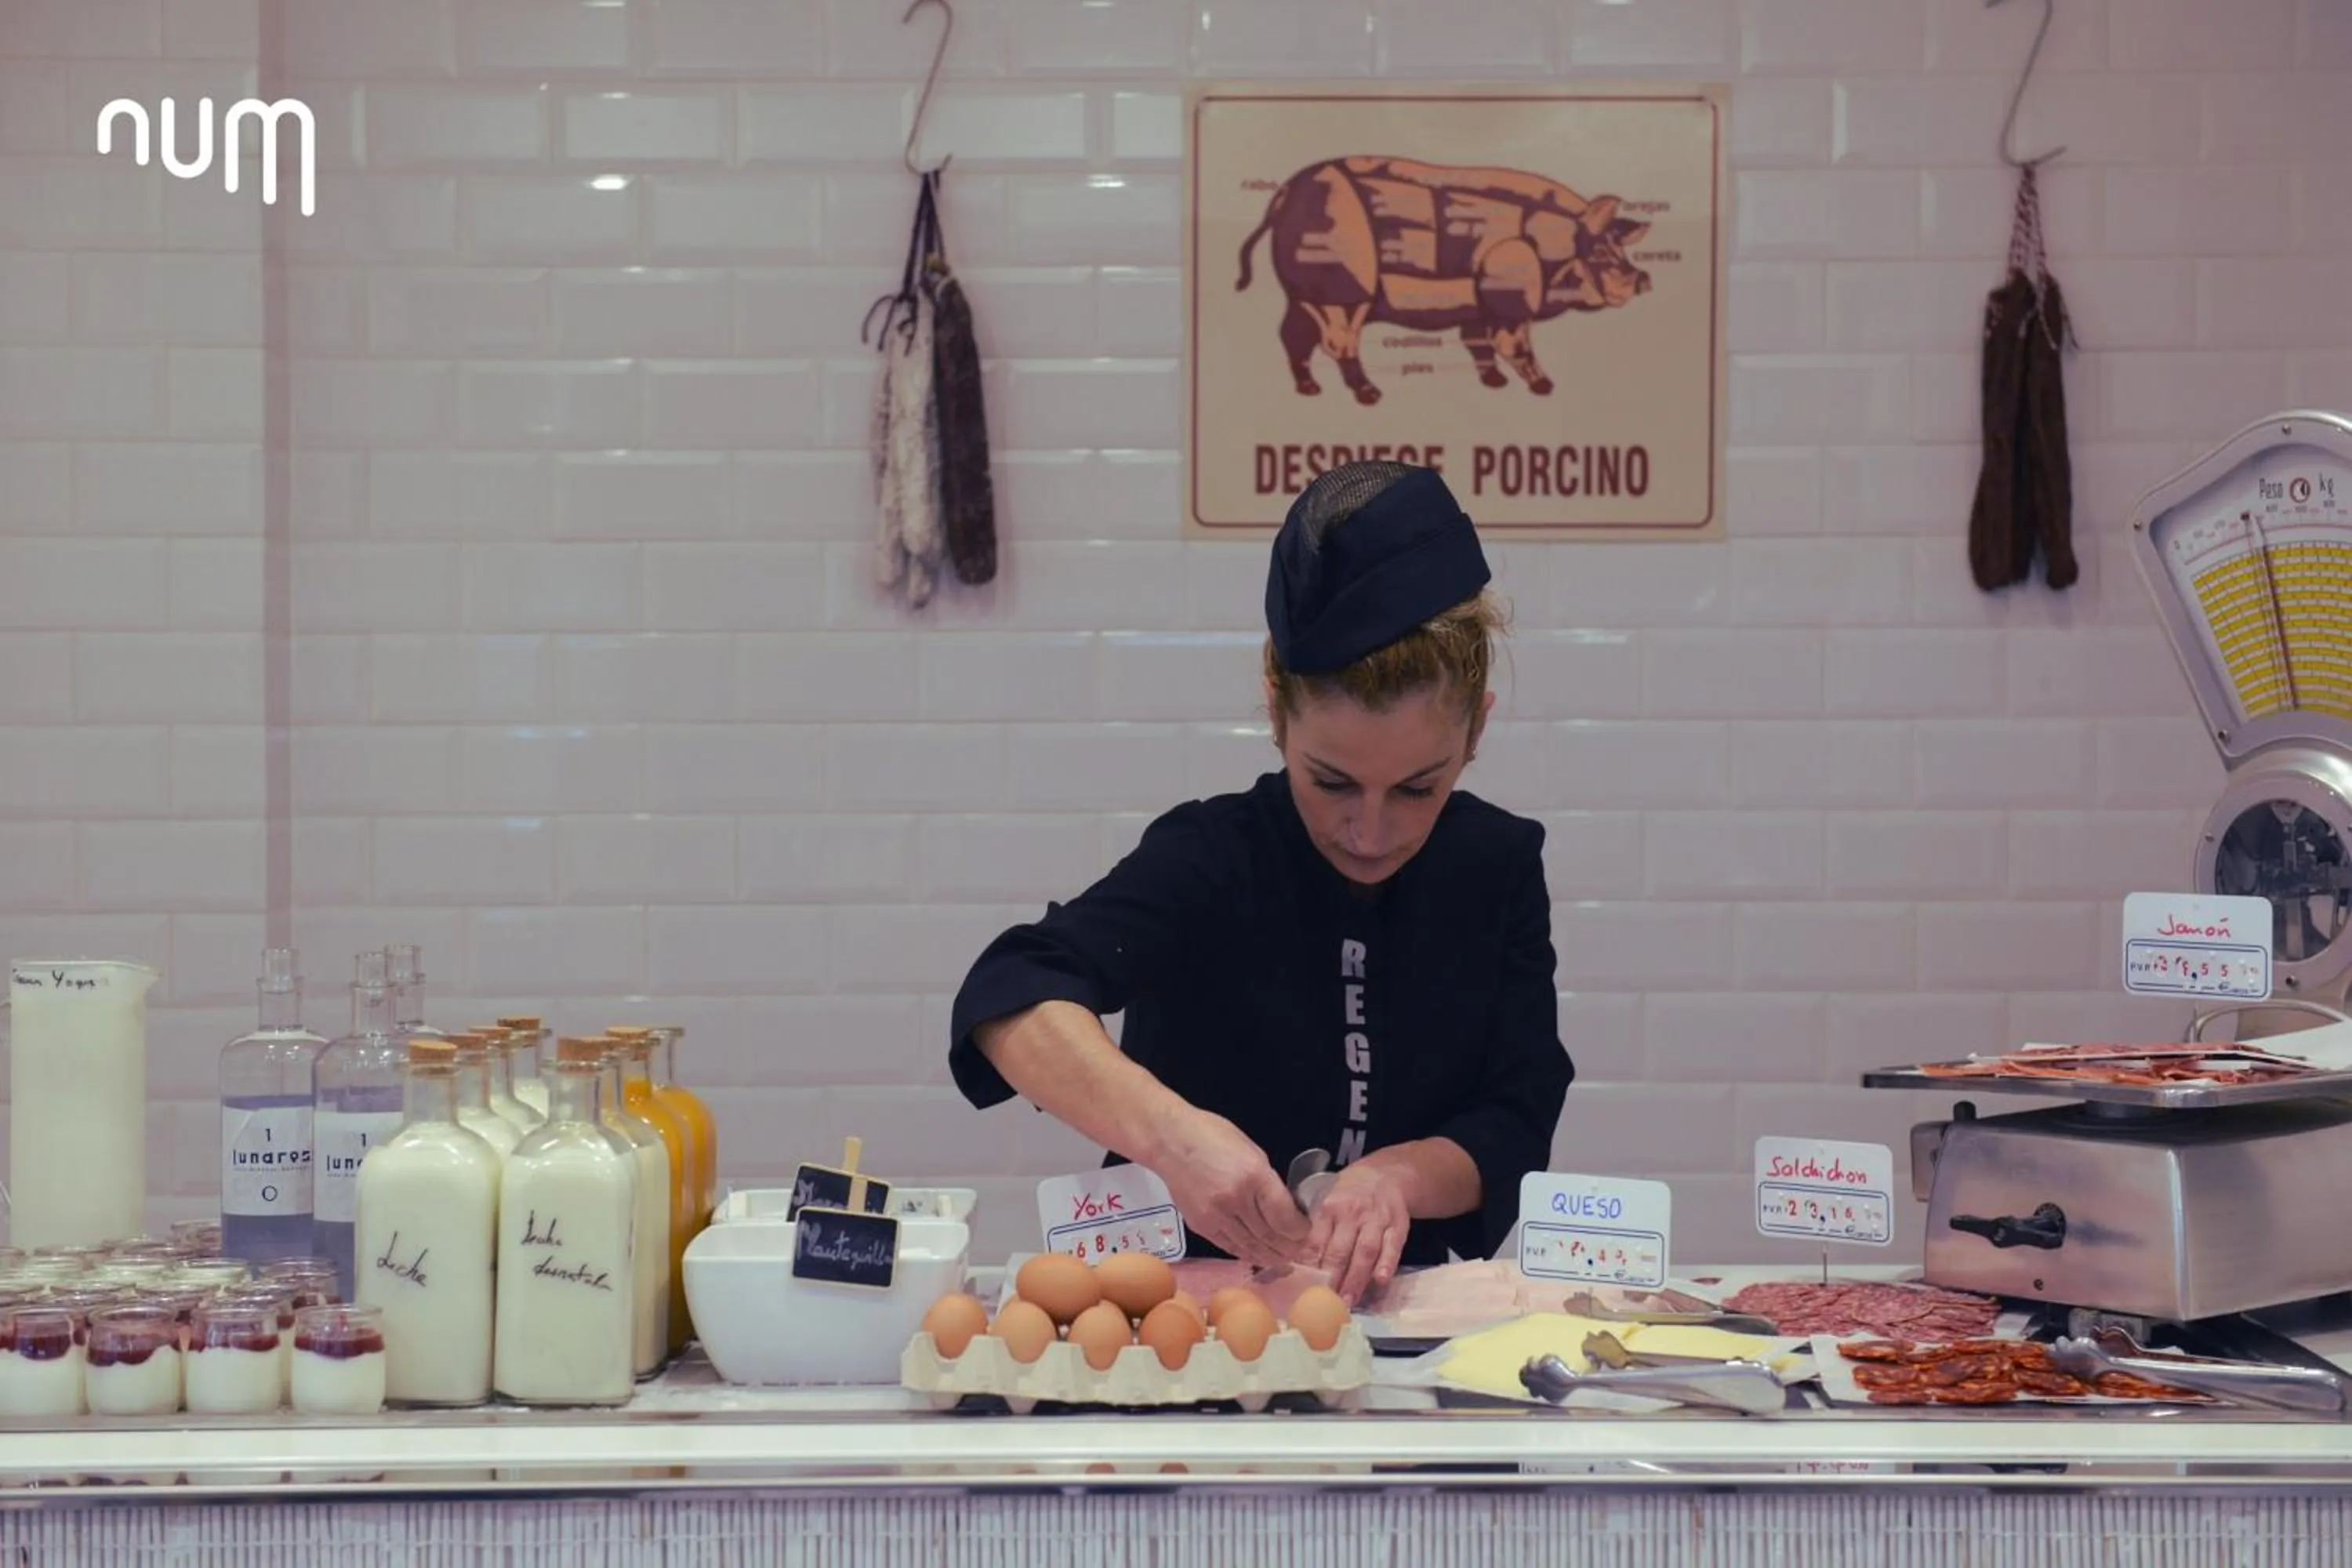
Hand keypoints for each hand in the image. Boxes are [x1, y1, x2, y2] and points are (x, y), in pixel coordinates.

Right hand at [1155, 1110, 1309, 1265]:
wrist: (1170, 1141)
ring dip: (1270, 1256)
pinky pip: (1229, 1246)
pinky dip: (1247, 1253)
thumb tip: (1285, 1208)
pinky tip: (1258, 1256)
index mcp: (1253, 1176)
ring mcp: (1215, 1215)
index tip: (1304, 1231)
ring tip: (1284, 1260)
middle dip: (1288, 1247)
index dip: (1299, 1230)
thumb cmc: (1213, 1136)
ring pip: (1250, 1246)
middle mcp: (1235, 1199)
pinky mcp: (1201, 1225)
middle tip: (1300, 1252)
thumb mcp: (1252, 1151)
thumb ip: (1268, 1182)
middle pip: (1269, 1235)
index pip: (1284, 1217)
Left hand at [1305, 1162, 1410, 1305]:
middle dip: (1332, 1278)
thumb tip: (1296, 1265)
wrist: (1385, 1176)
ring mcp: (1376, 1220)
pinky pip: (1392, 1247)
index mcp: (1328, 1208)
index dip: (1310, 1266)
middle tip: (1326, 1303)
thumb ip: (1316, 1232)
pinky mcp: (1398, 1226)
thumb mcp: (1327, 1203)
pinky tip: (1380, 1280)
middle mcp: (1352, 1213)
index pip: (1316, 1241)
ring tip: (1348, 1301)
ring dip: (1356, 1278)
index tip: (1303, 1289)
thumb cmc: (1348, 1196)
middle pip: (1340, 1249)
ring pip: (1365, 1251)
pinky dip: (1387, 1264)